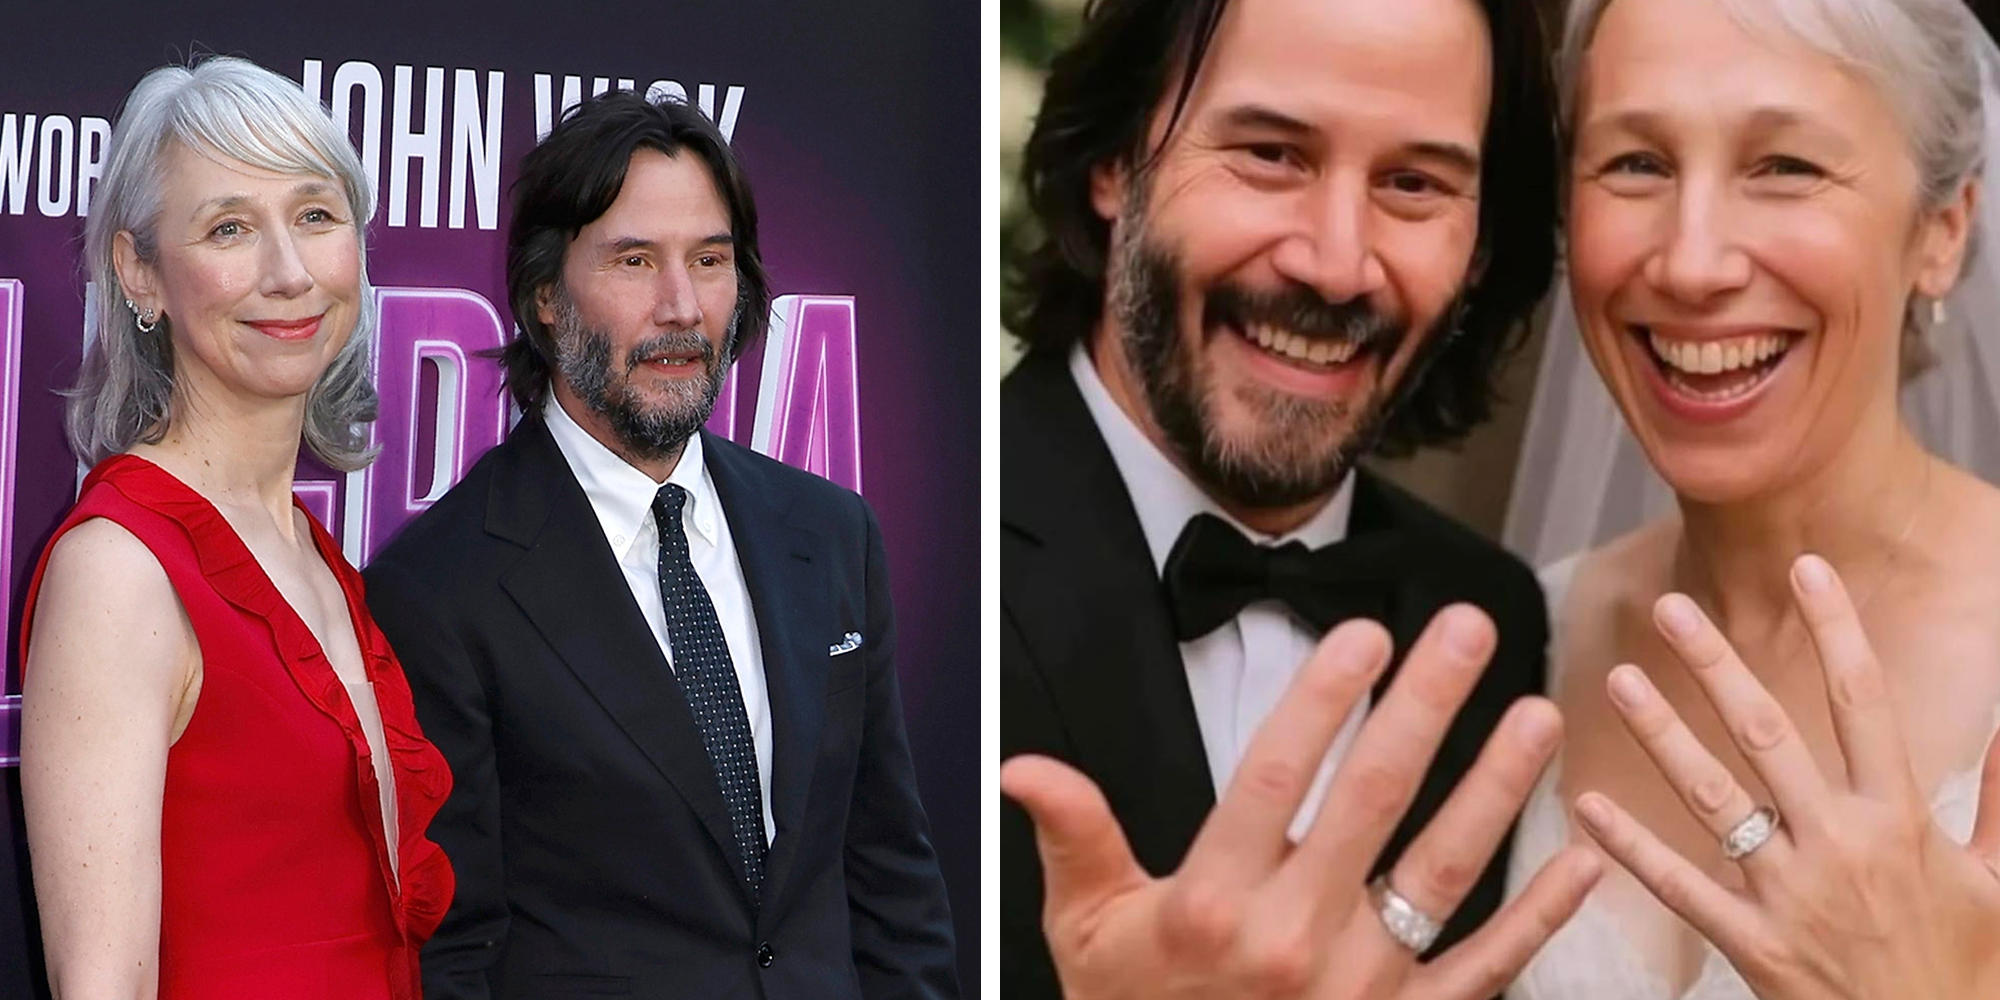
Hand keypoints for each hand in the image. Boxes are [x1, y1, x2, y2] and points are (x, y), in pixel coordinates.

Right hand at [1002, 606, 1602, 999]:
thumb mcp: (1086, 932)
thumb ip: (1073, 837)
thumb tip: (1025, 766)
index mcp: (1214, 904)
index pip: (1276, 777)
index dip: (1323, 700)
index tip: (1364, 633)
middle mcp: (1293, 941)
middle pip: (1373, 800)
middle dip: (1425, 706)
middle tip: (1469, 630)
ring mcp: (1360, 989)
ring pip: (1442, 871)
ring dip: (1497, 789)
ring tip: (1536, 715)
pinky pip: (1484, 969)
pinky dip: (1538, 919)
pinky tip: (1582, 861)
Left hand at [1573, 554, 1999, 999]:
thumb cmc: (1968, 968)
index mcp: (1901, 819)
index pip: (1864, 701)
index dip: (1836, 629)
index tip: (1808, 569)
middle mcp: (1840, 844)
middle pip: (1768, 734)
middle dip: (1717, 666)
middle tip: (1672, 608)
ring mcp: (1790, 895)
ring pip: (1713, 797)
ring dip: (1660, 735)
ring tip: (1616, 679)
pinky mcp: (1752, 946)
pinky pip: (1680, 887)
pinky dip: (1630, 847)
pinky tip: (1584, 806)